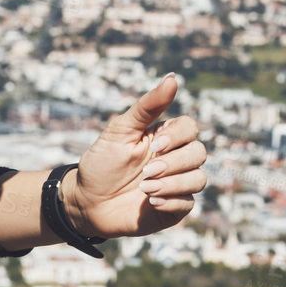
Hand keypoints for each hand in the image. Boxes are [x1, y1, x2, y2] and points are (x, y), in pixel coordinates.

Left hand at [68, 73, 207, 236]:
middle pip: (199, 153)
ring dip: (173, 184)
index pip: (190, 128)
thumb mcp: (120, 130)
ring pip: (199, 179)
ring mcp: (177, 184)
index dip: (177, 136)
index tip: (154, 144)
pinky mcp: (174, 209)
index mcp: (164, 138)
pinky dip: (171, 202)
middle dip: (174, 162)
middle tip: (146, 171)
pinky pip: (188, 204)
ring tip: (144, 188)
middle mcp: (175, 160)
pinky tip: (150, 202)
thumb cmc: (102, 163)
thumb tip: (173, 77)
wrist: (86, 201)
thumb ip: (148, 106)